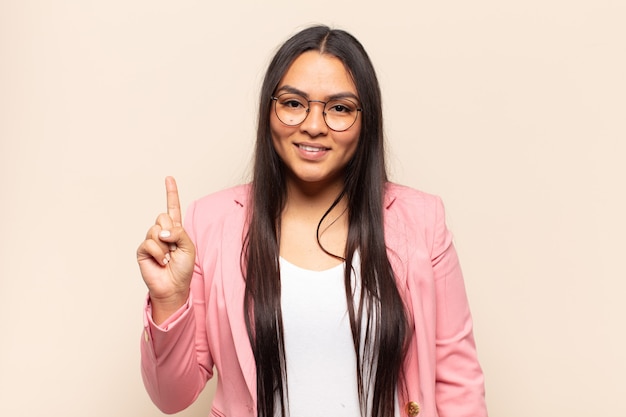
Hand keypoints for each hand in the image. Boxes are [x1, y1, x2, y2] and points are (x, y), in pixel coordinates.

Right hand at [136, 176, 195, 322]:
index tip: (169, 178)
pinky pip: (149, 243)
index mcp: (176, 229)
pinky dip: (158, 253)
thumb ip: (179, 233)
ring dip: (165, 246)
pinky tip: (161, 262)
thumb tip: (162, 231)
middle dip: (171, 232)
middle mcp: (162, 232)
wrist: (173, 286)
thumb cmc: (183, 268)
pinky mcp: (142, 250)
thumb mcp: (189, 247)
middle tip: (174, 248)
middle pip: (162, 217)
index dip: (171, 193)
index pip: (172, 207)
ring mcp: (151, 240)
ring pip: (156, 230)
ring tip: (168, 257)